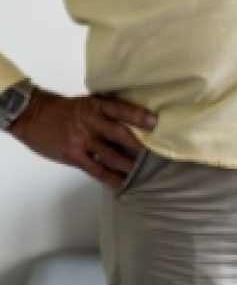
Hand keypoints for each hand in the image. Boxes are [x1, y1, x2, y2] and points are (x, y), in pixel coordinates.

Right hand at [9, 89, 156, 189]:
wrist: (33, 116)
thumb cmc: (63, 108)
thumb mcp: (86, 102)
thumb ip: (105, 110)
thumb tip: (130, 117)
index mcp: (96, 107)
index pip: (121, 110)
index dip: (139, 116)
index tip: (156, 122)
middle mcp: (92, 123)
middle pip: (120, 134)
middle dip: (138, 144)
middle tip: (156, 151)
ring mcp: (83, 141)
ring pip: (110, 155)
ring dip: (127, 164)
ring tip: (143, 170)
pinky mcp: (74, 156)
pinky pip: (95, 169)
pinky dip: (109, 177)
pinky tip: (121, 182)